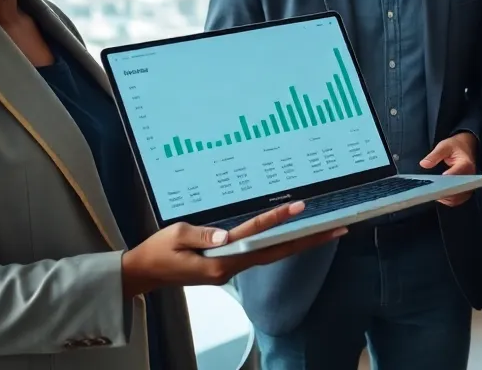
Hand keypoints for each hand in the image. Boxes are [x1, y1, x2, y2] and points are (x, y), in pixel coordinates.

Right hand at [120, 201, 343, 297]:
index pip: (255, 237)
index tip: (300, 209)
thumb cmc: (158, 251)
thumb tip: (226, 233)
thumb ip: (202, 233)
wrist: (144, 273)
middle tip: (337, 230)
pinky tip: (290, 236)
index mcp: (219, 260)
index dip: (277, 221)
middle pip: (275, 252)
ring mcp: (230, 269)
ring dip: (297, 243)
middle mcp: (230, 268)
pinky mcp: (227, 265)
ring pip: (270, 255)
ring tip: (324, 232)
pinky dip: (277, 244)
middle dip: (307, 241)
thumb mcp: (175, 236)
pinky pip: (258, 254)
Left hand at [421, 131, 477, 205]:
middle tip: (429, 191)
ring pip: (456, 198)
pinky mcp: (467, 190)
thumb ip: (434, 155)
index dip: (445, 183)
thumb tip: (424, 164)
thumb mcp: (444, 146)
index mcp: (465, 164)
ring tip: (432, 193)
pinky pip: (457, 200)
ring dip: (444, 197)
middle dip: (442, 192)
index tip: (435, 185)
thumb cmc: (457, 146)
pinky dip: (448, 200)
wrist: (468, 146)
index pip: (455, 177)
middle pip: (456, 191)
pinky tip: (438, 195)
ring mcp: (469, 185)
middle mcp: (470, 177)